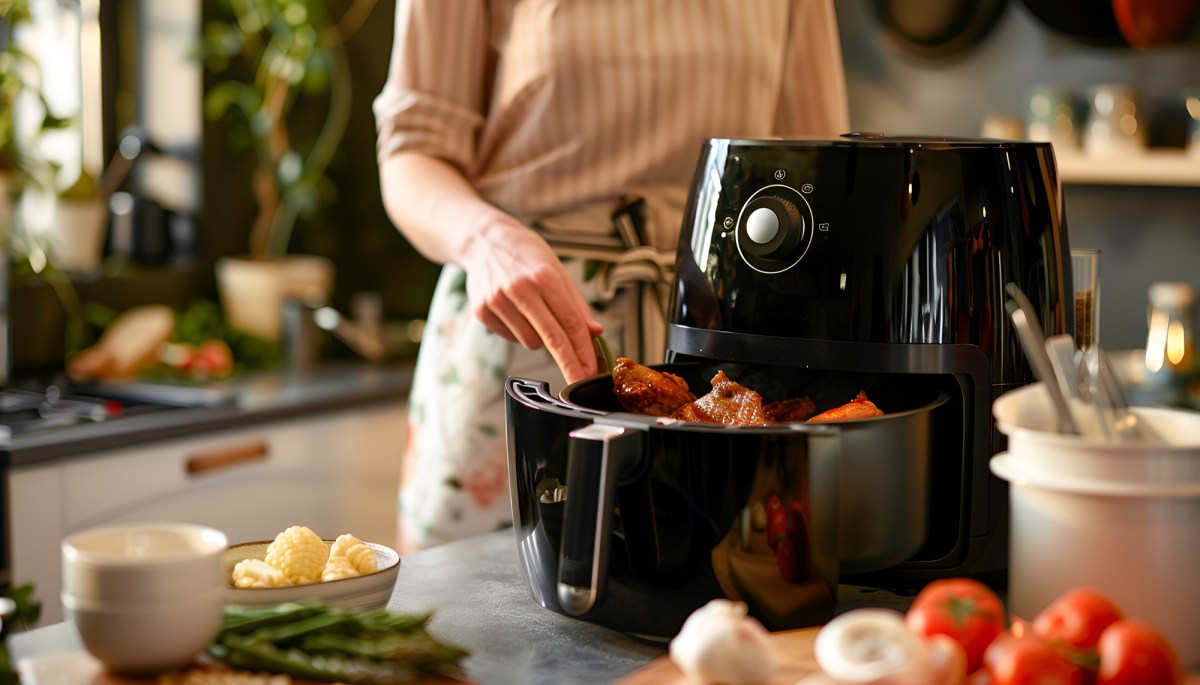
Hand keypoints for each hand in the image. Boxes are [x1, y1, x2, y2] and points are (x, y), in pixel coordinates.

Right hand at [460, 217, 603, 382]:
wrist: (484, 241)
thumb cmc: (527, 256)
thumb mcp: (557, 271)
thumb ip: (576, 304)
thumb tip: (596, 332)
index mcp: (544, 276)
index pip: (570, 321)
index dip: (583, 350)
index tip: (591, 371)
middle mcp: (520, 288)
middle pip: (552, 337)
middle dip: (569, 363)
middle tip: (580, 381)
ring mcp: (498, 300)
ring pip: (531, 342)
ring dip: (539, 336)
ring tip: (532, 311)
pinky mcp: (481, 311)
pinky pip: (511, 338)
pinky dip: (518, 331)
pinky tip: (513, 310)